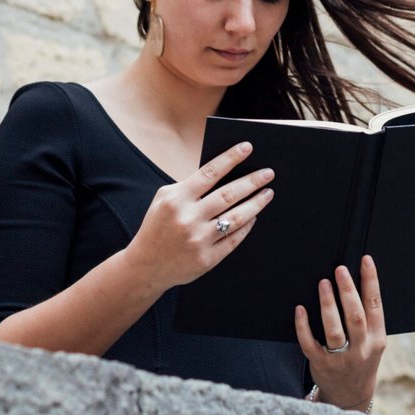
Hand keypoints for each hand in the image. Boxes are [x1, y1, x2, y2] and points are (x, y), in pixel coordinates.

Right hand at [124, 141, 274, 292]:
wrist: (145, 266)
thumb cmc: (157, 227)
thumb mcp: (164, 200)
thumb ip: (188, 186)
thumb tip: (223, 173)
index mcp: (176, 199)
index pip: (209, 173)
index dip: (230, 158)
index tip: (248, 147)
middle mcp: (188, 218)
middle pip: (228, 194)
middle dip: (252, 181)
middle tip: (269, 173)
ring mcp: (198, 240)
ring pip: (236, 217)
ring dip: (256, 203)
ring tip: (268, 193)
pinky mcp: (207, 259)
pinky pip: (234, 239)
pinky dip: (246, 226)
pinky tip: (254, 216)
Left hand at [295, 255, 385, 411]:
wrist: (350, 395)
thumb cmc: (361, 360)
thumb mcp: (373, 342)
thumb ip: (367, 319)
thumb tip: (354, 283)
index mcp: (376, 339)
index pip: (375, 306)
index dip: (371, 281)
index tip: (365, 260)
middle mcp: (361, 349)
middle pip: (355, 316)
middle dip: (348, 291)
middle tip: (340, 270)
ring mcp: (340, 359)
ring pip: (334, 330)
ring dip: (328, 305)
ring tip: (323, 284)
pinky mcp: (321, 365)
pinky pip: (310, 343)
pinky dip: (304, 326)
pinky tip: (300, 310)